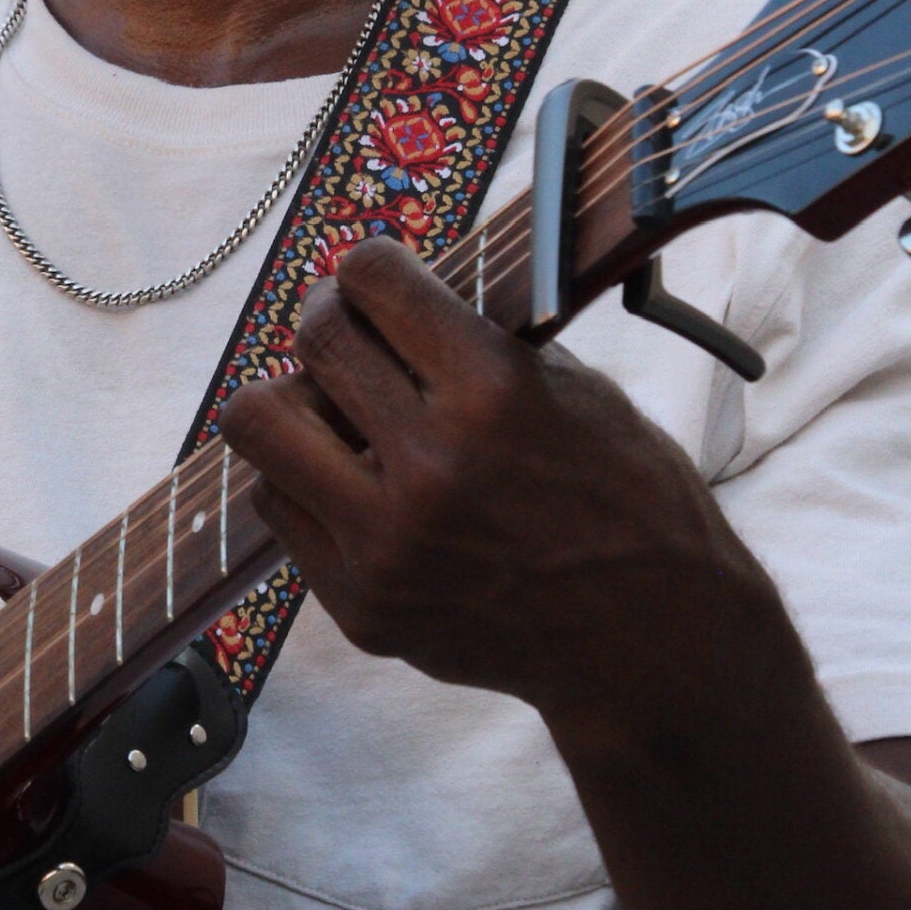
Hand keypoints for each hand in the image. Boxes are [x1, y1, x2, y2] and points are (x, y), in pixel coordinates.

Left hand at [219, 236, 787, 734]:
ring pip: (259, 426)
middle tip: (351, 337)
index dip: (370, 268)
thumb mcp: (578, 392)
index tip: (374, 280)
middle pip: (315, 340)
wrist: (652, 641)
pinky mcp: (360, 605)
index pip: (373, 280)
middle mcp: (432, 467)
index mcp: (494, 394)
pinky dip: (309, 483)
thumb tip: (392, 298)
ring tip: (335, 416)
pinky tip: (356, 485)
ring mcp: (387, 545)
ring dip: (294, 404)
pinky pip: (280, 509)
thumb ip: (478, 344)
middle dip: (331, 320)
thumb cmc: (628, 501)